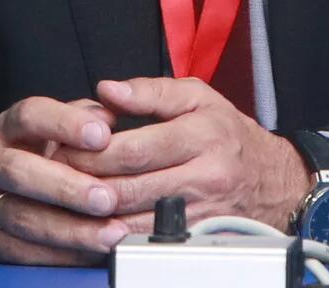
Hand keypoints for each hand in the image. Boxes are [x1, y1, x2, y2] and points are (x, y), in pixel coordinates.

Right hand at [0, 97, 122, 263]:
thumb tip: (108, 115)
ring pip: (22, 218)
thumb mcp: (38, 128)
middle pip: (18, 171)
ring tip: (109, 234)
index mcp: (5, 130)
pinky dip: (62, 255)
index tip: (102, 134)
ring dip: (70, 230)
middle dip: (66, 187)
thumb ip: (74, 117)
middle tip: (107, 198)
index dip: (65, 123)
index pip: (29, 116)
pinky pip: (25, 252)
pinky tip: (92, 252)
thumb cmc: (14, 156)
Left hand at [57, 78, 312, 229]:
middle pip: (128, 186)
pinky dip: (115, 235)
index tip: (63, 146)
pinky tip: (95, 224)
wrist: (274, 181)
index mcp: (201, 134)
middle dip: (83, 183)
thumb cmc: (228, 134)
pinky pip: (147, 241)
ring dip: (93, 214)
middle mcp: (204, 176)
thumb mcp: (197, 97)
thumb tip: (106, 89)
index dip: (91, 150)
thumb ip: (150, 91)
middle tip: (54, 176)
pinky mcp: (197, 238)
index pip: (133, 147)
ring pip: (133, 219)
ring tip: (66, 200)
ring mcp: (201, 213)